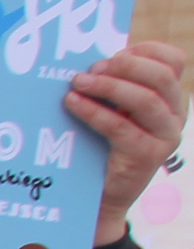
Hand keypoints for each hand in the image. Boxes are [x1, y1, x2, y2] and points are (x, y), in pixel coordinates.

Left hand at [74, 37, 185, 244]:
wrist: (102, 197)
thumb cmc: (103, 146)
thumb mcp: (115, 110)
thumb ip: (114, 86)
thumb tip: (89, 59)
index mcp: (172, 97)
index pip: (174, 60)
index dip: (144, 51)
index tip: (112, 53)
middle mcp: (176, 115)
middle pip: (161, 76)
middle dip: (124, 66)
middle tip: (90, 70)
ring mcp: (166, 136)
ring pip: (145, 99)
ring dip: (108, 86)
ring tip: (77, 83)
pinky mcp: (148, 155)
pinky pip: (121, 126)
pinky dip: (94, 111)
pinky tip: (73, 103)